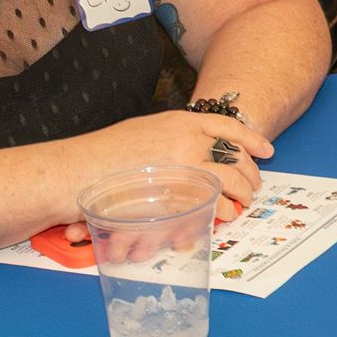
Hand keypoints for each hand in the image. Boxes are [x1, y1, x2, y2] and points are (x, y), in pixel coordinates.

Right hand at [76, 109, 276, 224]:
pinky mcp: (173, 194)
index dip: (251, 139)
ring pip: (229, 178)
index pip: (227, 126)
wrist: (69, 172)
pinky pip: (210, 202)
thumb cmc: (99, 155)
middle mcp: (185, 141)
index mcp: (177, 122)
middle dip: (249, 172)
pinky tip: (225, 214)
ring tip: (244, 202)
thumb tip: (193, 151)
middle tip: (254, 185)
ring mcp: (181, 167)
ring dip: (242, 192)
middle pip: (234, 155)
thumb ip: (171, 138)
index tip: (267, 150)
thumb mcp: (142, 133)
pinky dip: (222, 209)